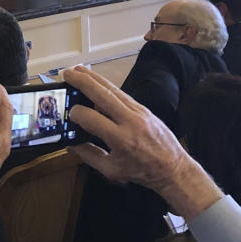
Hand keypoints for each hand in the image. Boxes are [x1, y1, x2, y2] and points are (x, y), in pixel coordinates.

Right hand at [63, 66, 222, 219]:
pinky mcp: (143, 108)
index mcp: (120, 139)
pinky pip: (121, 93)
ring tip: (78, 70)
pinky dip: (107, 85)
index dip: (76, 114)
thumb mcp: (112, 170)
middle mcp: (129, 120)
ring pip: (112, 89)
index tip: (69, 114)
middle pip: (102, 94)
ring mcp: (138, 111)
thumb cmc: (143, 172)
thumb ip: (89, 156)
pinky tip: (97, 81)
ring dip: (94, 77)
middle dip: (83, 81)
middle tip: (67, 73)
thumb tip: (70, 145)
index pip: (91, 118)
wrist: (173, 167)